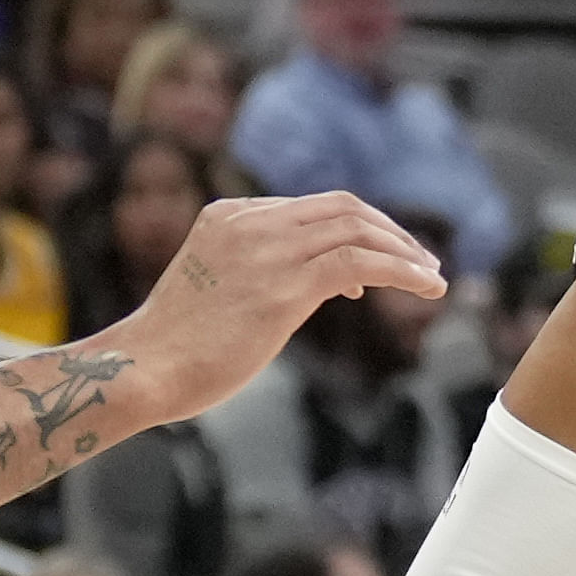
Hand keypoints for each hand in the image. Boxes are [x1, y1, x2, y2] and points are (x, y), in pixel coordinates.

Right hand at [125, 192, 446, 413]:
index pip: (311, 207)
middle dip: (390, 231)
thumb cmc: (172, 348)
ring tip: (433, 278)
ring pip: (357, 230)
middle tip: (423, 261)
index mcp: (228, 215)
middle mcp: (250, 222)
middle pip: (343, 207)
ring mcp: (267, 251)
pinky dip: (402, 271)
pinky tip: (428, 288)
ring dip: (405, 252)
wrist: (143, 369)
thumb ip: (251, 275)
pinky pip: (359, 263)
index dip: (355, 230)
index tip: (382, 261)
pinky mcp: (284, 288)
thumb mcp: (211, 290)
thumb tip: (294, 294)